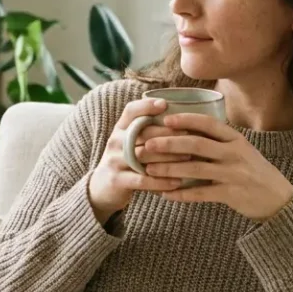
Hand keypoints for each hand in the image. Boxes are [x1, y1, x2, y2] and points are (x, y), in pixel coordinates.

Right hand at [87, 98, 190, 222]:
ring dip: (168, 156)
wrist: (102, 187)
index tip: (165, 104)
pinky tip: (177, 182)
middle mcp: (115, 142)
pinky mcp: (116, 181)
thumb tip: (181, 115)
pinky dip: (161, 181)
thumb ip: (147, 129)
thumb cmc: (126, 160)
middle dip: (167, 133)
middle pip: (141, 133)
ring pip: (143, 156)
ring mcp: (114, 161)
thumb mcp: (130, 141)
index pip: (130, 111)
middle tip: (190, 135)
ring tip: (190, 157)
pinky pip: (142, 180)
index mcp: (120, 129)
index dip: (146, 106)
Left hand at [142, 113, 292, 220]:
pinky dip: (181, 194)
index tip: (165, 119)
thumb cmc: (252, 170)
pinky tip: (165, 194)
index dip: (186, 120)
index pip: (208, 124)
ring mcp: (233, 174)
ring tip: (149, 169)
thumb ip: (218, 140)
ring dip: (169, 168)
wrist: (277, 197)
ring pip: (195, 169)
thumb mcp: (240, 149)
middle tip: (147, 144)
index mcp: (235, 138)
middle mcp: (235, 153)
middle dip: (169, 143)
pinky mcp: (230, 194)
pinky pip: (201, 194)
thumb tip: (185, 128)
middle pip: (197, 144)